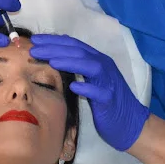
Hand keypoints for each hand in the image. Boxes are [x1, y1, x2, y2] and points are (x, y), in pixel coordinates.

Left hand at [30, 35, 149, 150]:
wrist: (130, 123)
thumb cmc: (107, 102)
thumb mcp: (91, 81)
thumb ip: (78, 68)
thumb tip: (56, 55)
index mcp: (98, 60)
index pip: (74, 45)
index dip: (54, 41)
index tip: (35, 40)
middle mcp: (104, 67)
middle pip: (79, 52)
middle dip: (56, 48)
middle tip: (34, 49)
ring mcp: (108, 83)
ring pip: (90, 67)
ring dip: (70, 62)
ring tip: (51, 62)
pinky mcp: (110, 100)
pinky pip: (98, 93)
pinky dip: (86, 88)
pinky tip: (73, 87)